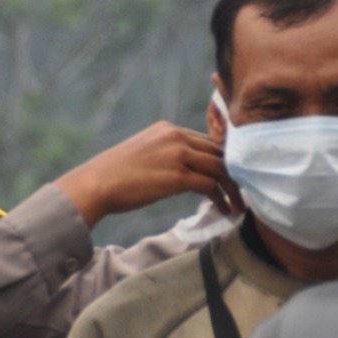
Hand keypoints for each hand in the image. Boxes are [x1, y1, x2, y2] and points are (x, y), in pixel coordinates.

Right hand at [54, 121, 243, 228]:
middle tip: (243, 191)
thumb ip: (165, 155)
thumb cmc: (114, 176)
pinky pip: (210, 185)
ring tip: (239, 205)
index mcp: (168, 129)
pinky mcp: (176, 176)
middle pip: (219, 151)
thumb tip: (184, 173)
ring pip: (220, 167)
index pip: (207, 141)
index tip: (232, 176)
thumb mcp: (143, 154)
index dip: (224, 159)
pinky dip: (221, 198)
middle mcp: (175, 136)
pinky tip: (223, 209)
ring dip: (233, 188)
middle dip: (235, 172)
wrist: (94, 184)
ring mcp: (177, 155)